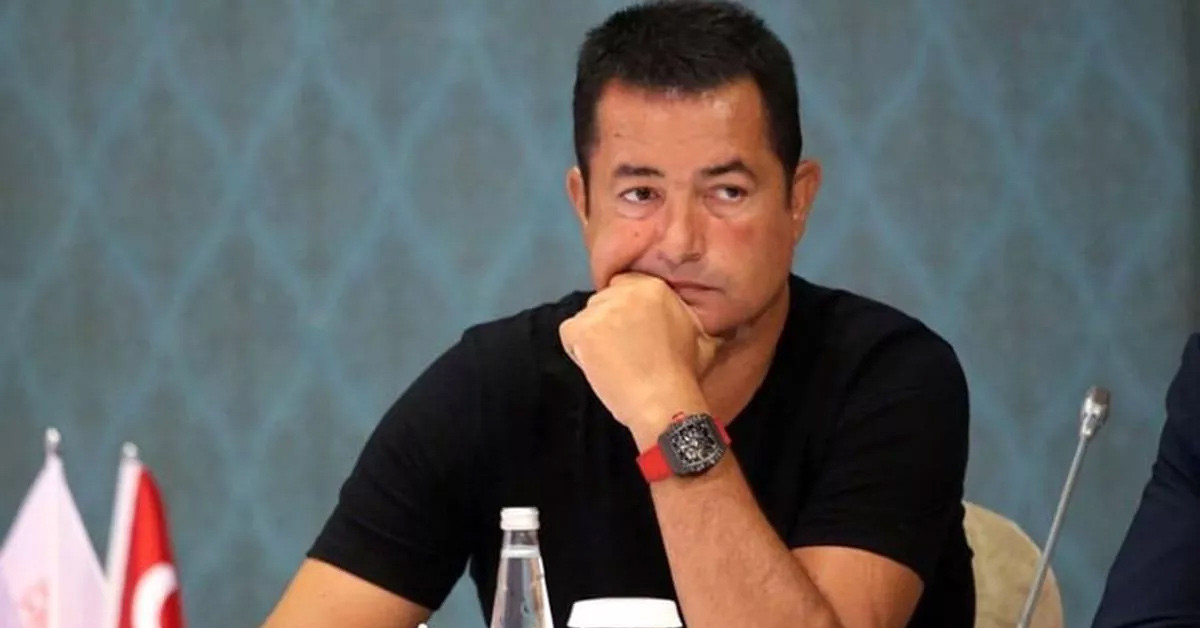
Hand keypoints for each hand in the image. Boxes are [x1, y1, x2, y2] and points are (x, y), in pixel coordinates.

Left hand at [559, 273, 719, 446]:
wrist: (663, 401)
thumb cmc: (684, 373)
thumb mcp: (701, 334)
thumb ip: (690, 316)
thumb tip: (713, 312)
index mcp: (654, 286)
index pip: (626, 286)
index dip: (626, 311)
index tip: (632, 333)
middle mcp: (625, 291)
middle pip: (605, 300)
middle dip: (610, 322)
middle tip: (623, 351)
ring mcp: (601, 310)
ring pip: (587, 317)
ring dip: (595, 337)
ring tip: (613, 362)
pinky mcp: (581, 330)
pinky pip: (569, 334)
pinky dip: (578, 350)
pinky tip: (598, 366)